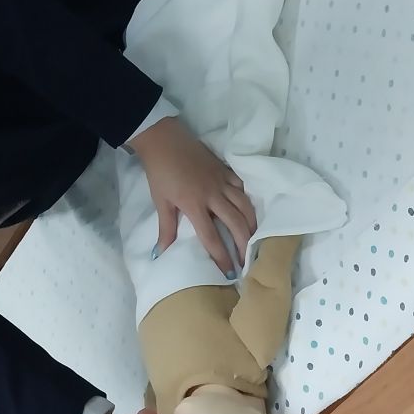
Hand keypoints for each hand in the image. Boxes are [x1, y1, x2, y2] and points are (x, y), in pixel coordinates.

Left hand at [131, 116, 256, 275]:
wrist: (163, 140)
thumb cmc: (160, 173)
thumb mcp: (161, 202)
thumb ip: (165, 229)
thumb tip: (160, 254)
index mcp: (195, 205)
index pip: (212, 237)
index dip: (222, 257)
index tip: (230, 273)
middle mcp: (213, 194)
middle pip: (236, 223)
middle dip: (243, 244)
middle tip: (247, 260)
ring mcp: (222, 180)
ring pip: (245, 205)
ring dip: (251, 224)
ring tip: (253, 238)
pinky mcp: (225, 169)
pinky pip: (242, 187)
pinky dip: (246, 200)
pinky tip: (247, 210)